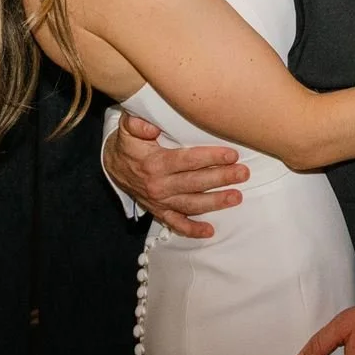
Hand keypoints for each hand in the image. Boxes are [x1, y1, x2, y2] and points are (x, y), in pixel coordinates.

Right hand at [103, 113, 247, 237]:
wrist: (111, 165)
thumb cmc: (127, 144)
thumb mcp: (128, 128)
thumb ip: (137, 123)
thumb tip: (152, 127)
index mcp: (155, 163)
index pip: (188, 161)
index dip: (210, 158)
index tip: (231, 155)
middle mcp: (159, 185)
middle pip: (195, 183)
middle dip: (221, 178)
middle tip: (243, 174)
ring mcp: (160, 201)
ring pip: (191, 204)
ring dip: (215, 203)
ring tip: (237, 197)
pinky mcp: (158, 211)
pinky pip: (176, 224)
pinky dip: (192, 230)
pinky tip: (209, 231)